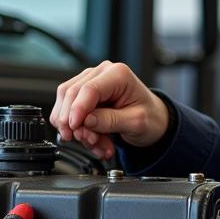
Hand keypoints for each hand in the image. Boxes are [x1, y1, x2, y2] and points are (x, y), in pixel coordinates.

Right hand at [50, 60, 169, 159]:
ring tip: (96, 144)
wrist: (153, 120)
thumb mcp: (136, 122)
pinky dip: (78, 130)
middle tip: (85, 141)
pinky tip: (93, 142)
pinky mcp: (84, 94)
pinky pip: (69, 112)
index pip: (89, 89)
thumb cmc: (150, 117)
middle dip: (73, 122)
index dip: (77, 110)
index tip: (74, 128)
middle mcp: (102, 73)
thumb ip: (111, 121)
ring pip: (66, 104)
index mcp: (118, 74)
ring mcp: (91, 82)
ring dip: (77, 129)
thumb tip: (86, 121)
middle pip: (71, 94)